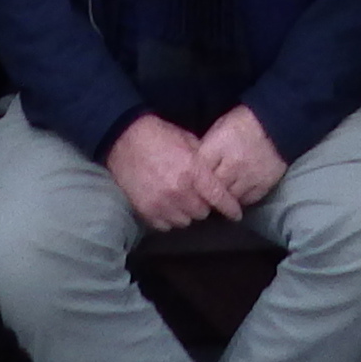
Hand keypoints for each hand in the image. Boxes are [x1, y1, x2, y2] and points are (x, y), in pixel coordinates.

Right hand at [106, 113, 235, 231]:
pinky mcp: (146, 211)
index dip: (230, 208)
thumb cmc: (159, 135)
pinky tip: (167, 205)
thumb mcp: (188, 140)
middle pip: (202, 213)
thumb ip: (203, 160)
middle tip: (198, 196)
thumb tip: (215, 176)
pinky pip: (166, 225)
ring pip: (185, 221)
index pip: (218, 197)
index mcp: (193, 171)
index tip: (236, 214)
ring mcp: (161, 204)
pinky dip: (169, 218)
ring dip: (186, 212)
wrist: (124, 139)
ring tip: (181, 200)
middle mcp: (179, 191)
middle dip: (203, 205)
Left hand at [194, 105, 288, 211]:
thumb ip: (206, 148)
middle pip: (212, 188)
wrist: (276, 122)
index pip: (198, 171)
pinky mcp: (264, 184)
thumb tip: (194, 168)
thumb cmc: (242, 123)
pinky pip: (247, 200)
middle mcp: (232, 164)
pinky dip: (240, 199)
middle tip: (203, 195)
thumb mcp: (218, 128)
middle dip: (206, 192)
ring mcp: (249, 176)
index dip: (193, 179)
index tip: (190, 184)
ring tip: (219, 197)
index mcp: (218, 146)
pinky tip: (236, 195)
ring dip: (223, 198)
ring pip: (229, 198)